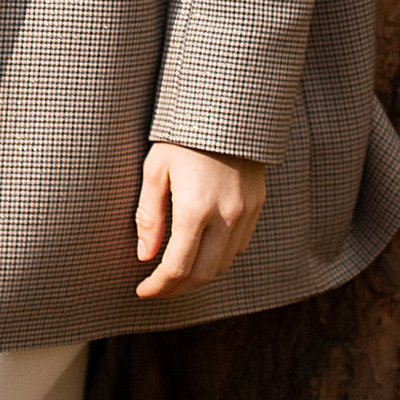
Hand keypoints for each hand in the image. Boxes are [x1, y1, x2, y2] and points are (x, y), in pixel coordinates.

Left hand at [134, 141, 267, 299]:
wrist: (227, 108)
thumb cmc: (182, 136)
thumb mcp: (155, 171)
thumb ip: (149, 217)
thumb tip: (145, 256)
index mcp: (195, 210)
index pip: (177, 268)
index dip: (158, 286)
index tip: (142, 290)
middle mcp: (226, 217)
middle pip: (203, 275)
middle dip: (177, 289)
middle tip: (158, 289)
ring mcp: (245, 213)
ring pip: (223, 264)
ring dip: (199, 275)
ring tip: (177, 272)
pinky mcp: (257, 206)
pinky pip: (239, 246)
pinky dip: (219, 258)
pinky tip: (202, 251)